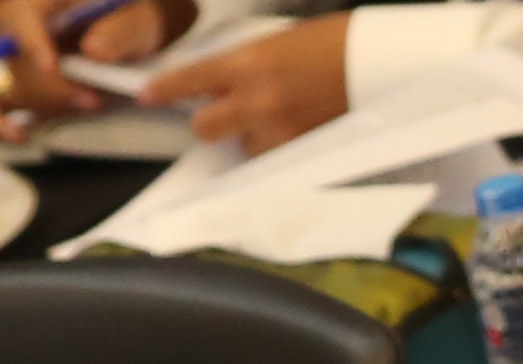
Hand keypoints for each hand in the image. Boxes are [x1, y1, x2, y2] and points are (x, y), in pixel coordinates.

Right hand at [0, 0, 191, 126]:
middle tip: (92, 99)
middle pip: (13, 55)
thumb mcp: (136, 19)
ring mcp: (13, 53)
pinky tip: (19, 134)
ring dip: (46, 102)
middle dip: (52, 84)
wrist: (128, 31)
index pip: (24, 13)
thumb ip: (119, 31)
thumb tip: (93, 51)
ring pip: (8, 83)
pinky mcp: (14, 82)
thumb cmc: (130, 17)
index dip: (32, 41)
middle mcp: (19, 21)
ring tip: (89, 103)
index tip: (51, 68)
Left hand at [142, 15, 347, 151]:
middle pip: (203, 129)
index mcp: (247, 62)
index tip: (146, 95)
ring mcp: (277, 131)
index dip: (164, 89)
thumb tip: (215, 88)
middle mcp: (256, 100)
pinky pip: (271, 161)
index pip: (189, 80)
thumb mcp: (274, 44)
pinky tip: (297, 128)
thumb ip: (241, 67)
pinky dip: (276, 150)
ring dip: (250, 138)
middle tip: (228, 112)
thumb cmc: (329, 44)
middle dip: (211, 122)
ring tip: (281, 116)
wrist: (376, 62)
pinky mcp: (298, 153)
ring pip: (240, 150)